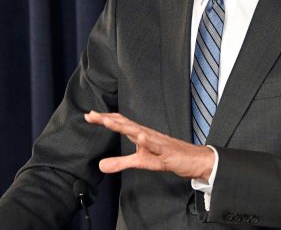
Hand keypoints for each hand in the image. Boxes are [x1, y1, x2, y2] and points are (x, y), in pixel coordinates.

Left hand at [84, 110, 214, 180]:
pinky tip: (140, 137)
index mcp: (139, 134)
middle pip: (124, 123)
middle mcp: (146, 133)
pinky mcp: (167, 151)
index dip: (104, 119)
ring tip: (108, 121)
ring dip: (123, 126)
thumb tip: (100, 166)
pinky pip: (156, 145)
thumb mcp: (140, 162)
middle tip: (91, 114)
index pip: (120, 123)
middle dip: (107, 119)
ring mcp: (157, 141)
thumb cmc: (166, 157)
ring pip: (138, 131)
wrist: (192, 160)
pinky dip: (148, 141)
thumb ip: (120, 162)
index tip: (89, 116)